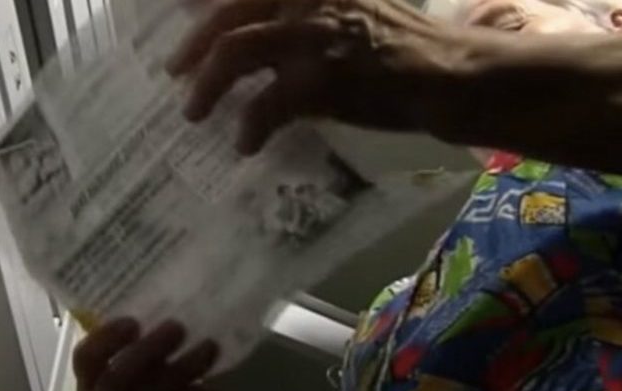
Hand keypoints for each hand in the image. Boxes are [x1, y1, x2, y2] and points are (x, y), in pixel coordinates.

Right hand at [73, 319, 218, 390]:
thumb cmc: (137, 377)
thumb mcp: (128, 360)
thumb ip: (136, 343)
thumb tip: (166, 308)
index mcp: (91, 379)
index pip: (86, 358)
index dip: (106, 339)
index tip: (132, 322)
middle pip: (119, 377)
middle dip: (149, 350)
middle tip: (178, 327)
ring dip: (185, 368)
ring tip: (209, 346)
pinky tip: (213, 387)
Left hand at [167, 0, 477, 154]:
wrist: (445, 73)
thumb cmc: (401, 45)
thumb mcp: (349, 9)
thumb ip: (303, 12)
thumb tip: (255, 34)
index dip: (205, 9)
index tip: (178, 19)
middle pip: (230, 16)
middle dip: (194, 46)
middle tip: (176, 72)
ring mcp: (311, 36)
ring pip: (236, 53)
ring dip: (207, 87)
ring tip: (193, 113)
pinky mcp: (320, 80)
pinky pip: (265, 105)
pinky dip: (249, 127)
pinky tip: (245, 145)